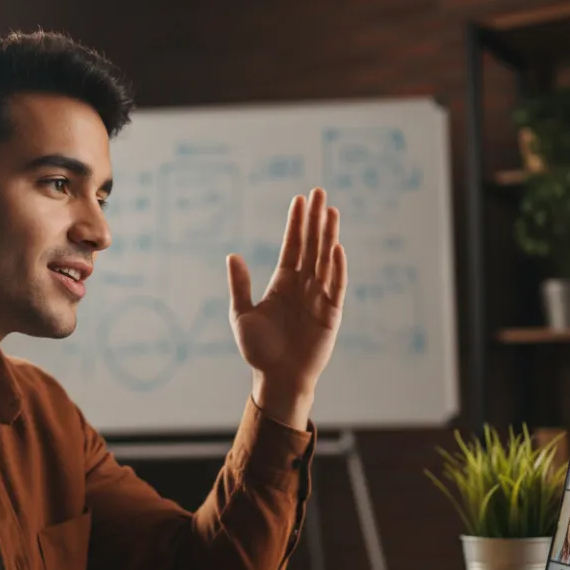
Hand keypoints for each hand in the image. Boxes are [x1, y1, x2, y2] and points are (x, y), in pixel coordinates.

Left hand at [227, 188, 346, 396]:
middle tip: (319, 191)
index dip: (296, 222)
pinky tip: (336, 248)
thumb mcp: (241, 314)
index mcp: (283, 282)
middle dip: (315, 219)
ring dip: (328, 235)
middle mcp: (303, 285)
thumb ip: (240, 285)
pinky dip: (337, 267)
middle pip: (311, 245)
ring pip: (325, 259)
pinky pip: (336, 286)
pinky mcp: (331, 313)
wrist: (277, 378)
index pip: (292, 245)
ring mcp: (319, 296)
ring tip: (330, 210)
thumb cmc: (258, 350)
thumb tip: (232, 255)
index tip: (299, 199)